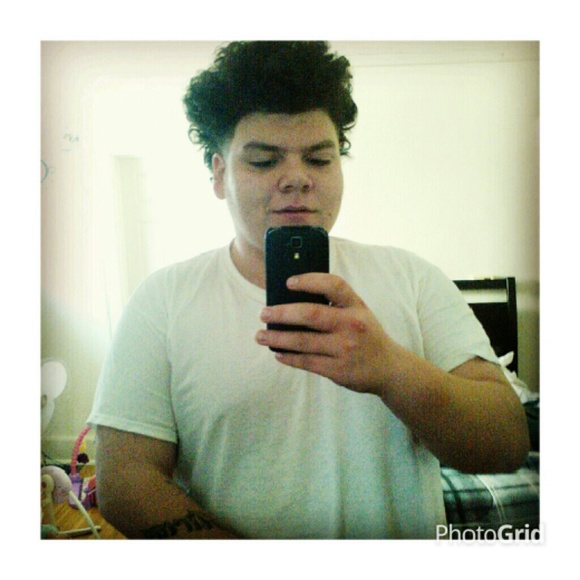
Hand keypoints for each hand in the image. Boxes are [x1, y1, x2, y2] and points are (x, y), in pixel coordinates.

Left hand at [256, 273, 397, 394]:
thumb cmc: (366, 334)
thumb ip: (336, 304)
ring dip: (277, 338)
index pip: (334, 285)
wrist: (389, 368)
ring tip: (260, 336)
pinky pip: (307, 362)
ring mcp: (345, 349)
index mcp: (356, 306)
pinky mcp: (338, 370)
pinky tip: (277, 353)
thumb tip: (293, 299)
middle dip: (282, 313)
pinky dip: (289, 357)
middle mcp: (352, 325)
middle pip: (311, 314)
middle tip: (264, 313)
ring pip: (303, 341)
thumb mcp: (359, 312)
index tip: (288, 282)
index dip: (310, 281)